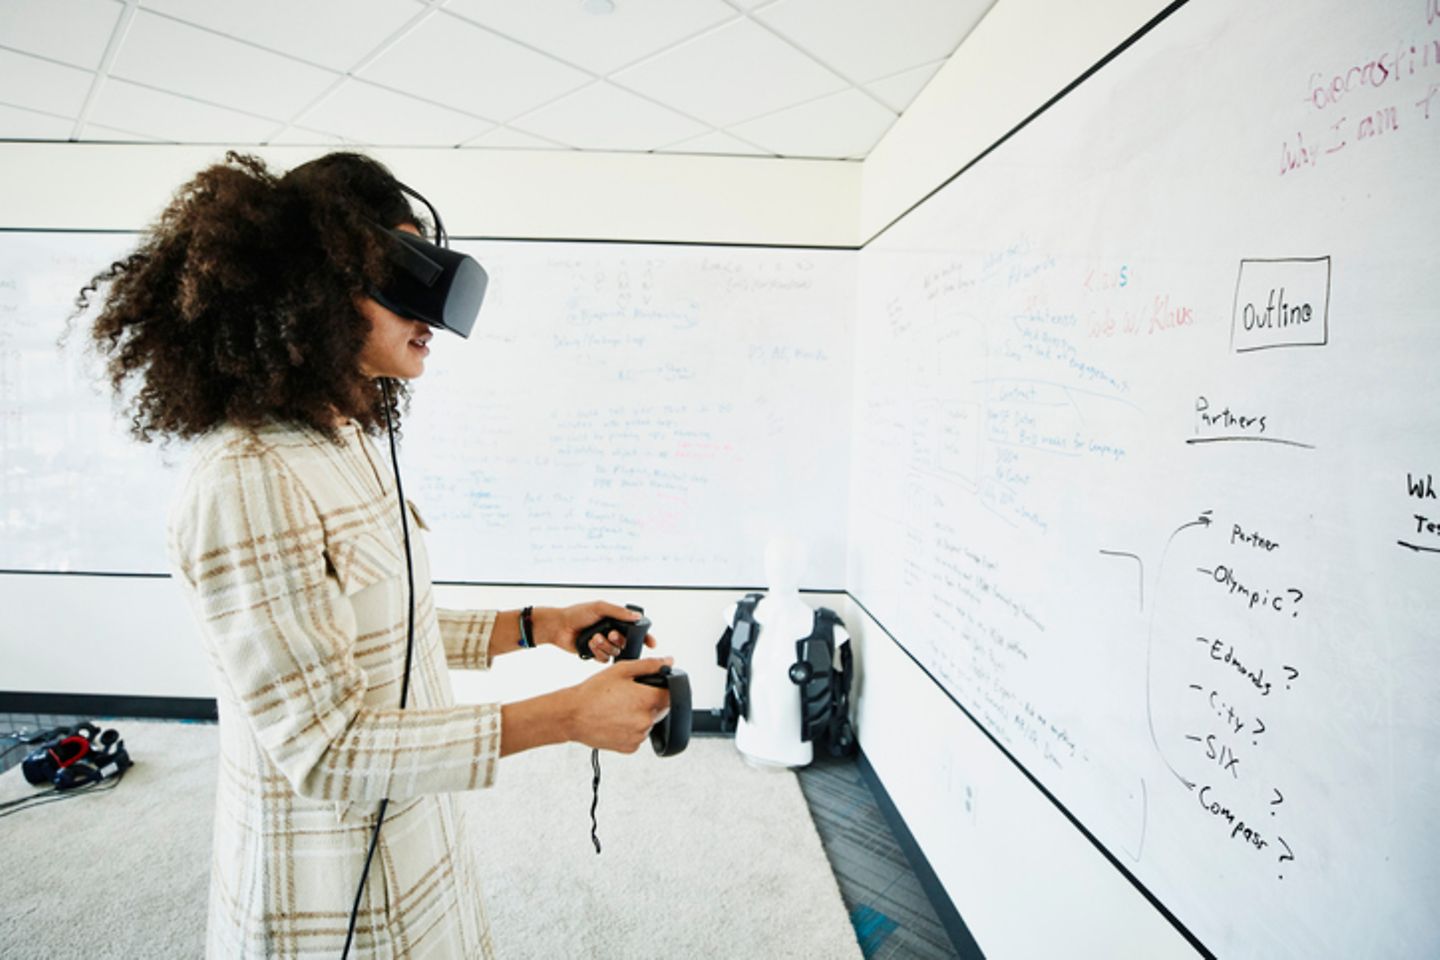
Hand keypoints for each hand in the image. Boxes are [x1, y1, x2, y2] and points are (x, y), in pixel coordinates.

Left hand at [542, 601, 657, 661]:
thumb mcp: (599, 607)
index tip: (652, 644)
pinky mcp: (596, 654)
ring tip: (594, 637)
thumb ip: (619, 612)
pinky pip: (605, 659)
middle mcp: (612, 633)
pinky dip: (597, 652)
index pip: (636, 630)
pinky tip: (589, 644)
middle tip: (610, 634)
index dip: (646, 638)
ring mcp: (604, 644)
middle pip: (626, 643)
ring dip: (605, 645)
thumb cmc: (577, 613)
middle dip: (619, 639)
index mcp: (615, 620)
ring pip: (616, 652)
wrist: (559, 627)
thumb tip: (636, 616)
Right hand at [567, 658, 672, 752]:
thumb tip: (668, 662)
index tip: (650, 687)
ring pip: (649, 723)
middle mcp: (646, 721)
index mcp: (648, 700)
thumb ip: (649, 665)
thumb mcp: (621, 670)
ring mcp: (639, 736)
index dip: (662, 689)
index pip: (671, 694)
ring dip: (640, 715)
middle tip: (627, 696)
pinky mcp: (630, 748)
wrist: (572, 715)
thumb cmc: (593, 692)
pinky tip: (616, 720)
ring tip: (619, 708)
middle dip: (650, 701)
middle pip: (661, 709)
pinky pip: (638, 736)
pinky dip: (631, 729)